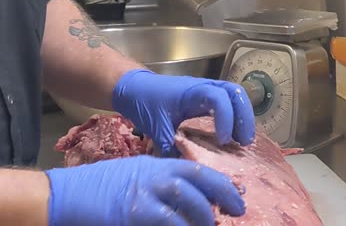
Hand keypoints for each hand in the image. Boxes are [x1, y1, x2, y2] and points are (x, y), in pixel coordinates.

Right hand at [45, 155, 245, 225]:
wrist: (69, 192)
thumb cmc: (104, 184)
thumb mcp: (137, 172)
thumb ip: (162, 179)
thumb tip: (190, 195)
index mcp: (157, 164)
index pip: (197, 170)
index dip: (221, 183)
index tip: (237, 195)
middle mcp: (155, 174)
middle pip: (198, 181)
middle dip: (223, 196)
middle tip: (237, 211)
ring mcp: (145, 192)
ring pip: (187, 201)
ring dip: (204, 216)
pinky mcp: (134, 212)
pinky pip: (168, 221)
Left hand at [112, 69, 255, 155]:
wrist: (135, 87)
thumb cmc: (145, 102)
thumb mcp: (156, 127)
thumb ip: (170, 147)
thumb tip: (186, 169)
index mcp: (191, 91)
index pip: (218, 98)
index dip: (226, 118)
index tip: (224, 141)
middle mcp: (204, 86)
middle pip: (235, 93)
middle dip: (244, 117)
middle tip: (245, 141)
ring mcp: (207, 89)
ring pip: (235, 95)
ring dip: (243, 116)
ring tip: (243, 140)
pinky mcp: (207, 96)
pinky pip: (229, 101)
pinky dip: (235, 116)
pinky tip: (233, 135)